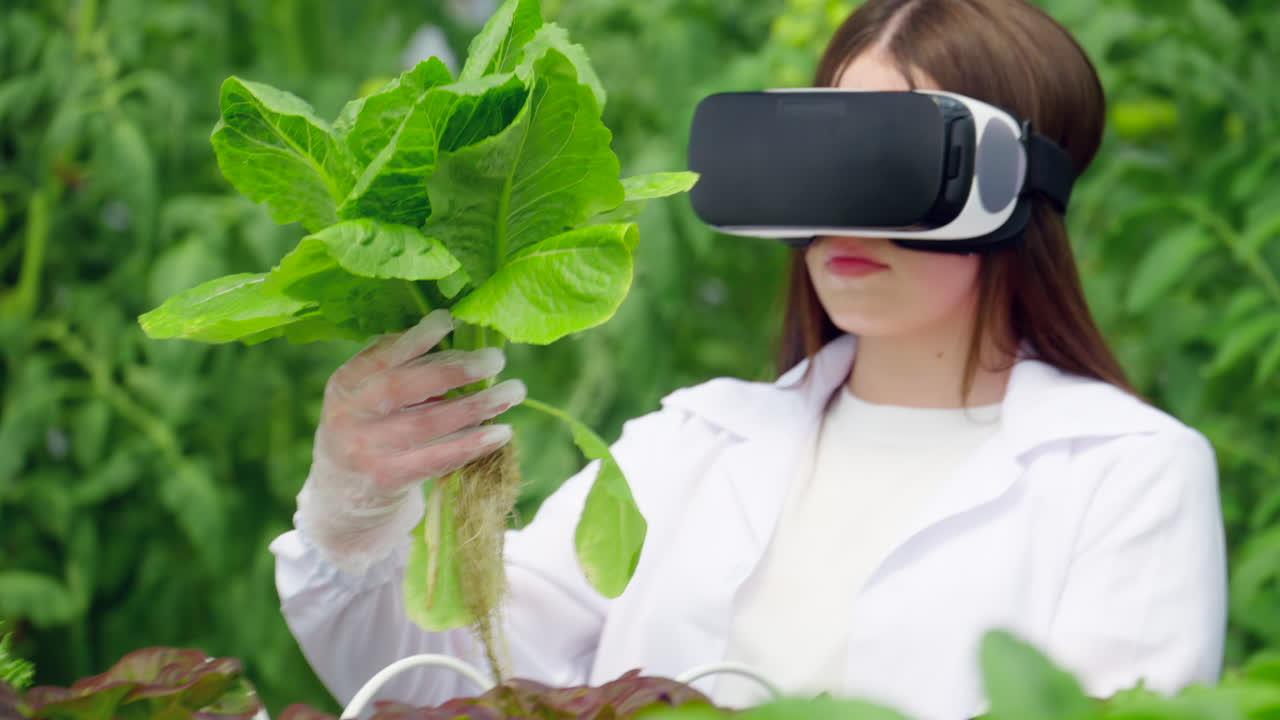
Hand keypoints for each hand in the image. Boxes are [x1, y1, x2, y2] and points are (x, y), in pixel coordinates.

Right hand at [295, 309, 525, 573]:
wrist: (343, 500)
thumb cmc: (372, 433)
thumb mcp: (368, 399)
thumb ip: (401, 371)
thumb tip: (462, 341)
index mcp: (346, 383)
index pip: (381, 355)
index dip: (415, 338)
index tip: (450, 320)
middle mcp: (350, 415)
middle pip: (404, 386)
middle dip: (453, 369)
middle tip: (496, 358)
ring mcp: (366, 450)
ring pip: (427, 422)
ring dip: (476, 405)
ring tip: (514, 391)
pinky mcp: (386, 480)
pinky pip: (436, 459)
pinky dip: (472, 444)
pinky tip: (502, 432)